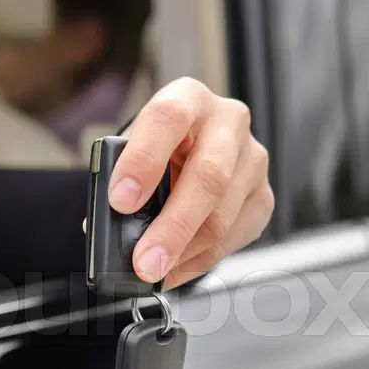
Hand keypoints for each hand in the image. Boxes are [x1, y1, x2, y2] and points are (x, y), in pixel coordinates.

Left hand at [108, 77, 272, 288]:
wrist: (187, 151)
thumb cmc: (155, 149)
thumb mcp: (131, 149)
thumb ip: (119, 178)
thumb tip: (106, 227)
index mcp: (188, 98)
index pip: (168, 120)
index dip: (143, 161)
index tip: (120, 201)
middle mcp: (228, 123)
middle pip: (208, 178)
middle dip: (172, 227)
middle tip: (145, 259)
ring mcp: (252, 161)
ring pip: (222, 216)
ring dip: (183, 253)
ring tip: (153, 270)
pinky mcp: (262, 197)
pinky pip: (233, 238)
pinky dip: (198, 261)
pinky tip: (174, 269)